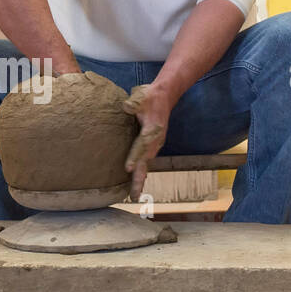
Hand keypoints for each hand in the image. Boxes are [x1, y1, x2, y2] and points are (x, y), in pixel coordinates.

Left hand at [122, 84, 172, 200]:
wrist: (165, 95)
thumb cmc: (151, 96)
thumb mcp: (141, 96)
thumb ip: (134, 103)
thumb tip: (126, 106)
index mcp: (153, 130)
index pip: (142, 145)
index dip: (135, 156)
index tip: (128, 168)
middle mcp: (156, 141)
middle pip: (146, 162)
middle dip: (139, 179)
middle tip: (134, 196)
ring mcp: (155, 144)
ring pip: (146, 164)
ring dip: (140, 179)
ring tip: (134, 195)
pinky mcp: (153, 145)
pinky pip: (146, 161)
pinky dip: (142, 172)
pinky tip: (137, 182)